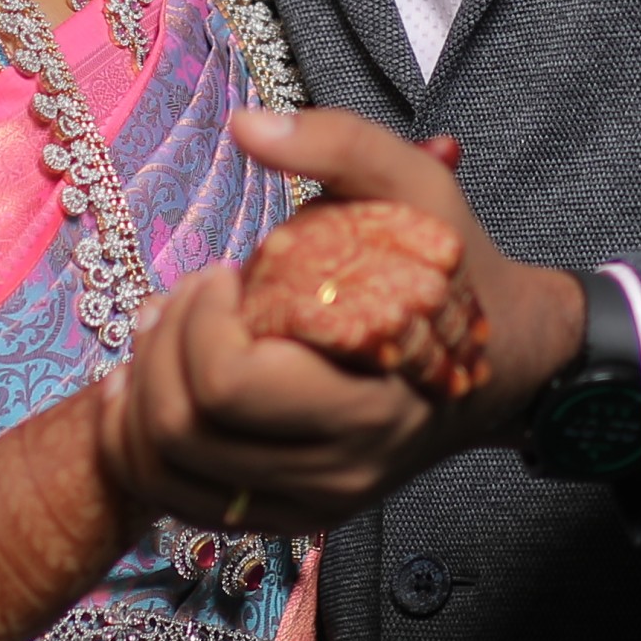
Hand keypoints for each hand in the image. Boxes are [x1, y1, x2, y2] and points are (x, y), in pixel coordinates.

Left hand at [92, 111, 591, 530]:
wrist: (503, 361)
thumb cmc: (452, 271)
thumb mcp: (415, 186)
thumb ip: (338, 145)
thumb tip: (245, 127)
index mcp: (371, 401)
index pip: (229, 383)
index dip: (202, 318)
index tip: (226, 273)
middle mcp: (339, 469)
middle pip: (183, 430)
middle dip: (161, 348)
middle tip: (190, 296)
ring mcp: (312, 502)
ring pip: (167, 472)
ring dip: (136, 397)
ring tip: (160, 334)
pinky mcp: (290, 514)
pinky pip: (180, 501)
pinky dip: (137, 447)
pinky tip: (141, 390)